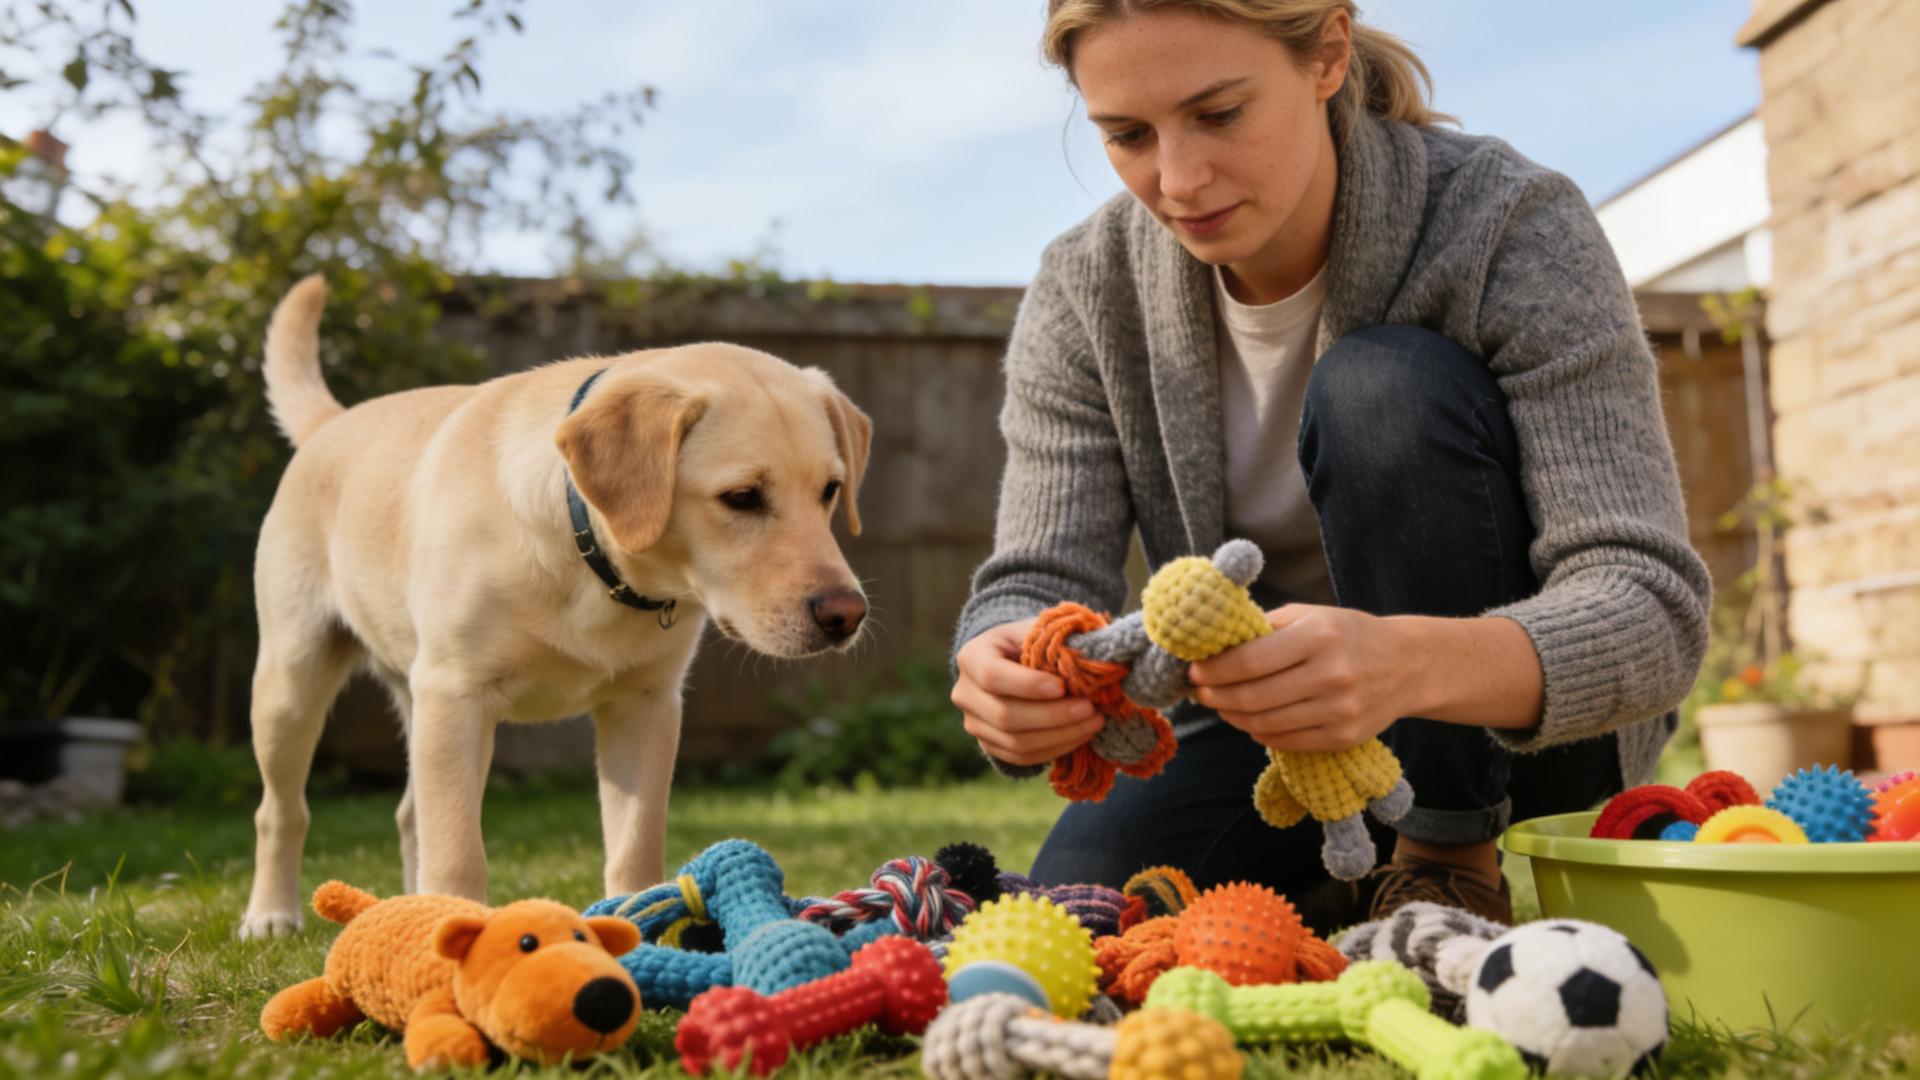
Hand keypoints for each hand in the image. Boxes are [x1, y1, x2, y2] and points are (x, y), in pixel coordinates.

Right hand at [951, 618, 1103, 766]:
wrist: (1010, 663)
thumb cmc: (1029, 642)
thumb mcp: (1037, 629)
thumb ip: (1056, 638)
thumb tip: (1089, 657)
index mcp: (972, 657)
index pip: (992, 676)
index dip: (1027, 685)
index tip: (1062, 686)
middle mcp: (965, 694)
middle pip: (1005, 715)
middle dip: (1053, 715)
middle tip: (1089, 708)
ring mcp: (974, 724)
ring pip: (1015, 742)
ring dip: (1060, 736)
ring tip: (1093, 722)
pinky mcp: (989, 745)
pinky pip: (1022, 757)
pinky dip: (1055, 749)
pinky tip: (1080, 735)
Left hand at [1188, 605, 1415, 752]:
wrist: (1408, 665)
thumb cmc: (1349, 634)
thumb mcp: (1311, 615)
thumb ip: (1265, 628)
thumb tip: (1213, 647)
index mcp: (1319, 636)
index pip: (1249, 660)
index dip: (1213, 669)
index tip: (1193, 669)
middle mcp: (1331, 675)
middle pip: (1252, 696)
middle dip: (1215, 695)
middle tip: (1198, 691)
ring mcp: (1339, 711)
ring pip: (1265, 723)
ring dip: (1233, 716)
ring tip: (1221, 704)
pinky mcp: (1343, 738)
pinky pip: (1286, 741)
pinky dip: (1259, 732)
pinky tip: (1250, 719)